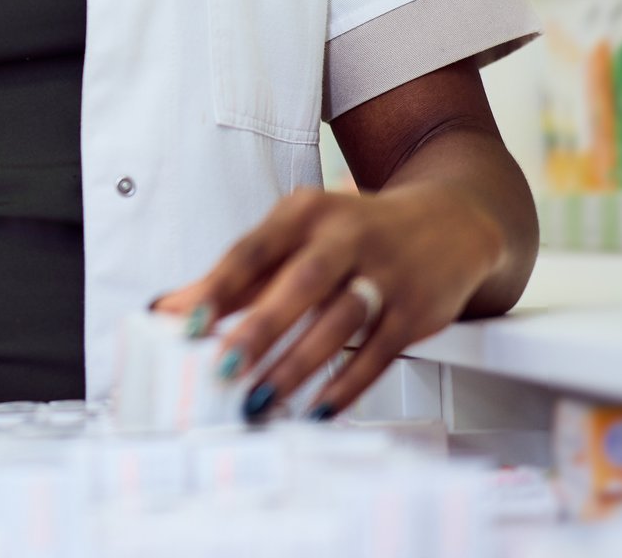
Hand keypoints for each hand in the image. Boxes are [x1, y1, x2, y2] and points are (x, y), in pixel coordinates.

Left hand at [155, 185, 509, 421]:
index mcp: (307, 212)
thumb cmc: (355, 233)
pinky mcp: (417, 312)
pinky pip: (378, 355)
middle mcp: (348, 236)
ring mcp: (387, 274)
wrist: (450, 223)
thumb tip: (171, 308)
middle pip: (301, 283)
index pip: (254, 248)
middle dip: (261, 329)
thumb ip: (239, 276)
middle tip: (224, 369)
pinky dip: (346, 386)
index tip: (186, 322)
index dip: (219, 286)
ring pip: (339, 324)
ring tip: (260, 399)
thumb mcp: (297, 236)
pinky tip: (316, 409)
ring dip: (297, 366)